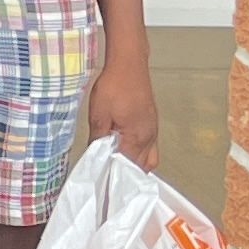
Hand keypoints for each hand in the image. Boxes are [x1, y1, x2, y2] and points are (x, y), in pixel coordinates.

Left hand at [91, 51, 159, 167]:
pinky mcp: (152, 123)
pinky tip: (124, 150)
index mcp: (136, 138)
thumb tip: (95, 156)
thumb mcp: (98, 115)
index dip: (114, 177)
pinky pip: (149, 147)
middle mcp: (149, 137)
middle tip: (107, 177)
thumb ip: (98, 139)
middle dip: (124, 174)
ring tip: (115, 165)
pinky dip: (139, 154)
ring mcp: (153, 130)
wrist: (129, 65)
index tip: (103, 184)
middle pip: (139, 167)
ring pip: (147, 159)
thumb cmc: (114, 86)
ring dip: (134, 165)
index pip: (126, 168)